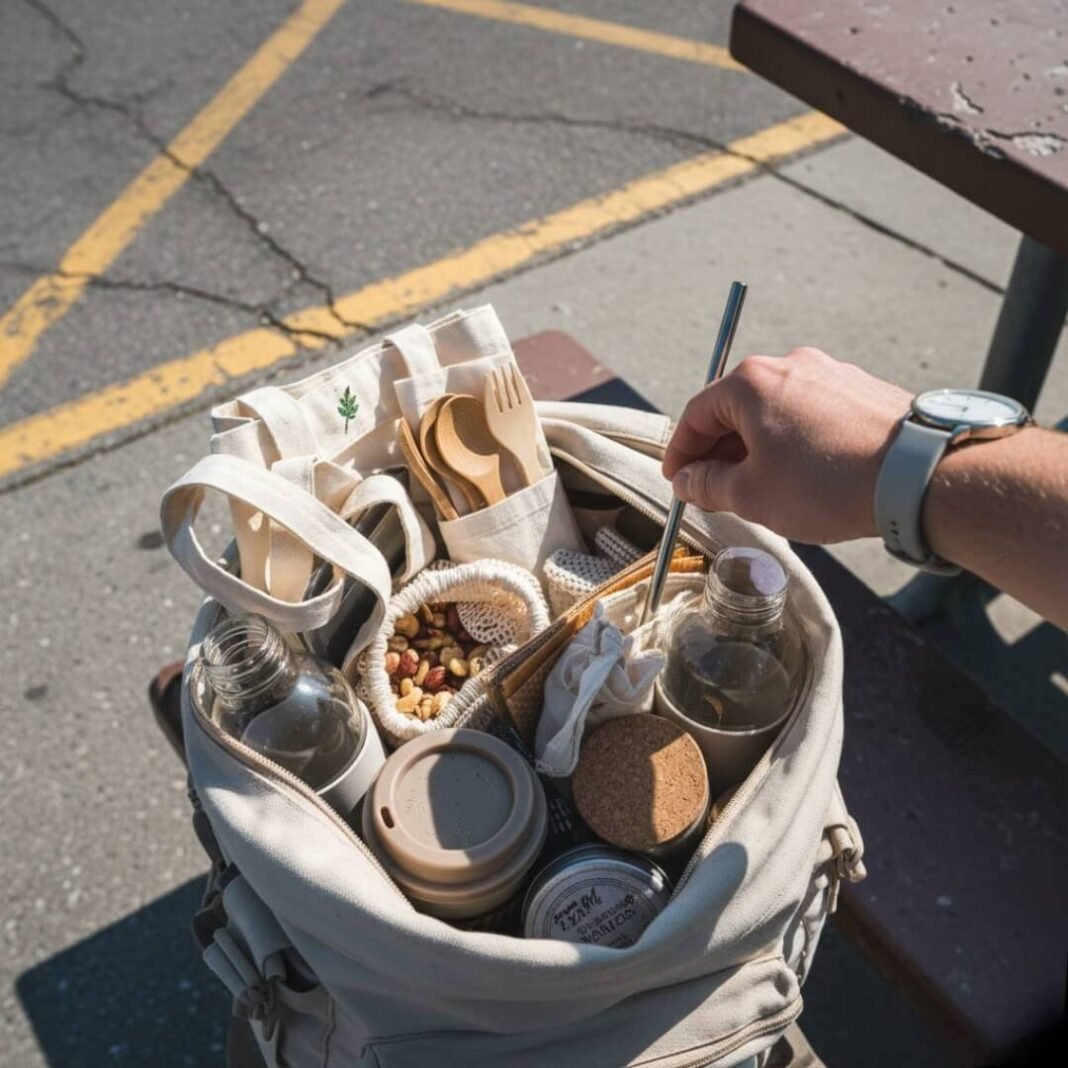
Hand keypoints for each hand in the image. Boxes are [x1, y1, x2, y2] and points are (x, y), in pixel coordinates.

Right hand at [662, 348, 912, 543]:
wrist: (916, 476)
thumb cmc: (826, 483)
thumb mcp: (751, 494)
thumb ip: (708, 484)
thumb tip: (688, 480)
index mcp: (751, 382)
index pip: (696, 415)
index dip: (681, 453)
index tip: (678, 481)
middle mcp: (789, 365)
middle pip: (736, 409)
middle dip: (720, 452)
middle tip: (715, 491)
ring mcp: (830, 373)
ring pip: (776, 412)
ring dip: (760, 447)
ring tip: (764, 489)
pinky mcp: (861, 389)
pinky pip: (812, 414)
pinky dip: (797, 442)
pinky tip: (806, 476)